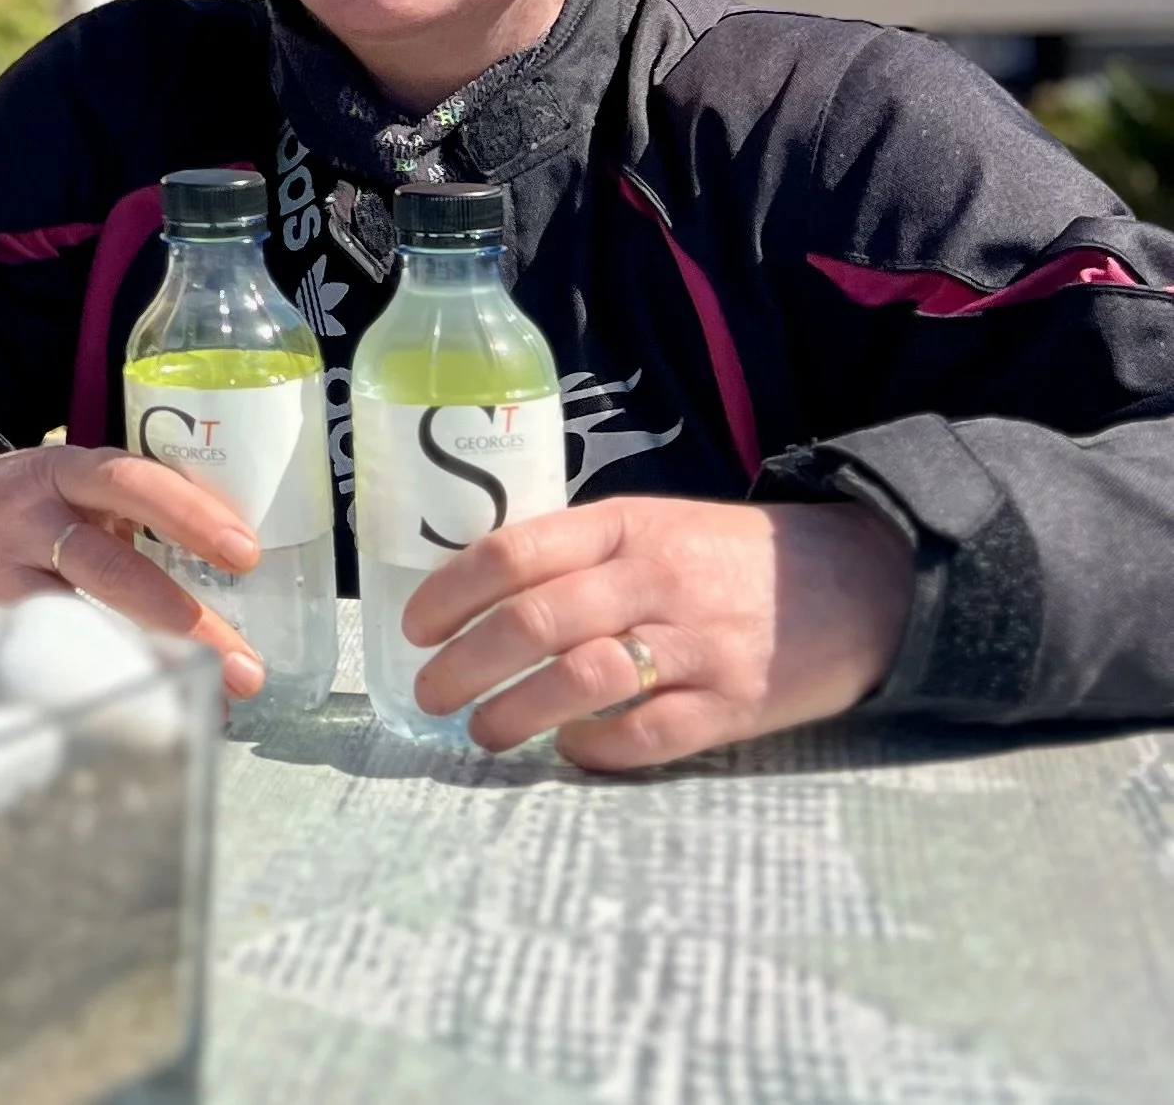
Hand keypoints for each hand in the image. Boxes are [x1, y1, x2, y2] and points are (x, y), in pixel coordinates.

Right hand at [0, 447, 266, 697]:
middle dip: (181, 618)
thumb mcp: (68, 483)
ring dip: (147, 668)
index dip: (188, 514)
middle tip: (243, 665)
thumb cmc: (23, 506)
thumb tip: (231, 561)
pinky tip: (139, 716)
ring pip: (74, 627)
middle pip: (106, 567)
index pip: (131, 482)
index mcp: (62, 473)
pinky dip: (94, 690)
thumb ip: (130, 510)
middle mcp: (26, 521)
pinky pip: (38, 664)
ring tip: (207, 704)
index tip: (244, 552)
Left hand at [402, 496, 914, 769]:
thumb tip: (480, 598)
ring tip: (483, 732)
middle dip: (464, 665)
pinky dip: (593, 750)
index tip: (413, 628)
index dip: (452, 593)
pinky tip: (569, 750)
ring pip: (581, 680)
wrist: (860, 579)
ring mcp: (695, 643)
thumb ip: (579, 553)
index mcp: (625, 524)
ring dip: (514, 714)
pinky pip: (645, 737)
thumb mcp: (655, 525)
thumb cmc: (731, 556)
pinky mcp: (732, 705)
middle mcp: (654, 577)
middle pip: (535, 621)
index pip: (516, 552)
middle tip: (430, 695)